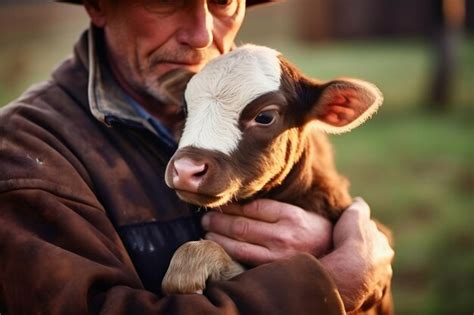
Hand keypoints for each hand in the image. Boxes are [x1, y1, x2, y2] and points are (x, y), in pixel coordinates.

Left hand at [201, 199, 332, 265]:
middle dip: (219, 220)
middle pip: (242, 224)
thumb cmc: (311, 233)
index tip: (221, 203)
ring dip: (218, 235)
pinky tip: (217, 245)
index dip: (233, 205)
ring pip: (239, 242)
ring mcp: (277, 255)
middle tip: (205, 217)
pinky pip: (243, 259)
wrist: (334, 259)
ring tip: (207, 230)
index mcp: (290, 215)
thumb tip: (241, 202)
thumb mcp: (298, 214)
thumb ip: (274, 209)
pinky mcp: (272, 268)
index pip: (253, 206)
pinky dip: (227, 250)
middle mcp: (284, 234)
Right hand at [320, 197, 393, 312]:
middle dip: (366, 258)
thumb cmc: (351, 240)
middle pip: (376, 260)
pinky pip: (365, 292)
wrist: (350, 270)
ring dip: (364, 275)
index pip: (375, 239)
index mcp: (384, 246)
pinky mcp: (370, 297)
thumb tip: (359, 200)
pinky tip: (349, 285)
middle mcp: (386, 265)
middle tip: (349, 256)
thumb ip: (359, 206)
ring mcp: (379, 283)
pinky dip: (359, 288)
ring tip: (347, 272)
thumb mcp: (354, 214)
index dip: (362, 237)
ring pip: (373, 278)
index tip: (351, 237)